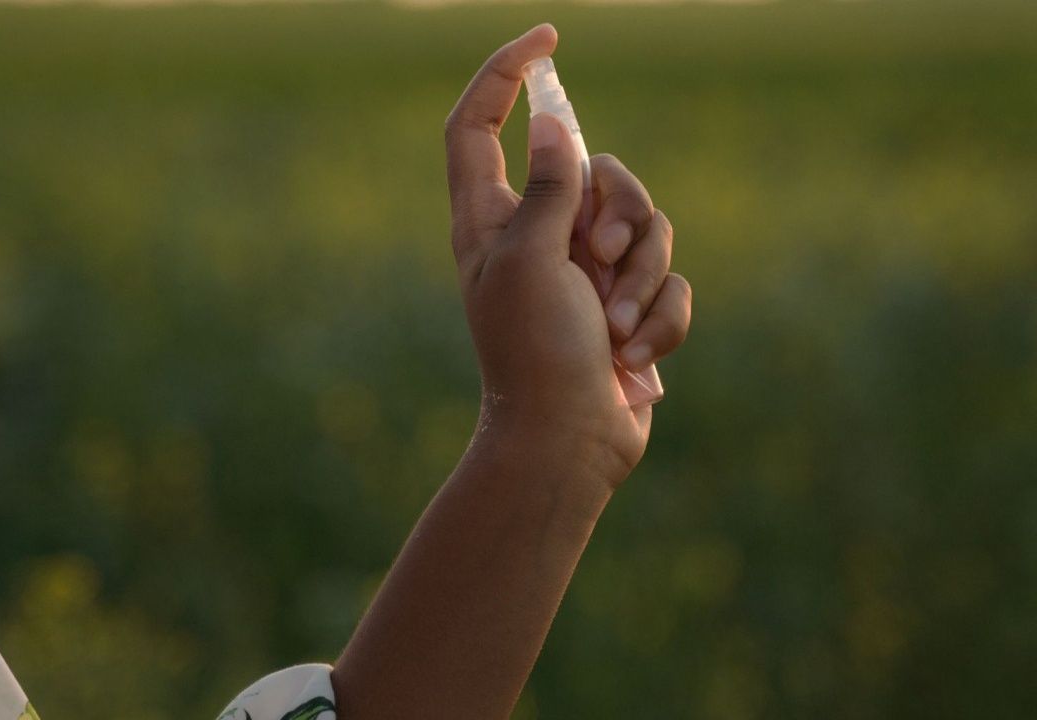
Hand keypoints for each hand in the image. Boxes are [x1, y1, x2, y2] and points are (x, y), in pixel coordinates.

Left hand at [444, 24, 691, 484]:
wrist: (569, 443)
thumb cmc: (535, 354)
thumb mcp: (532, 260)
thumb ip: (547, 189)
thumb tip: (551, 125)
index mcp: (493, 221)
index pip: (479, 126)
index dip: (504, 75)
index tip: (548, 38)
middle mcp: (540, 237)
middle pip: (599, 171)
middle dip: (619, 213)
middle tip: (600, 260)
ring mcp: (588, 273)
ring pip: (648, 226)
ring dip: (641, 280)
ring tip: (615, 330)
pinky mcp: (630, 307)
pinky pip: (670, 281)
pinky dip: (659, 319)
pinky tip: (633, 359)